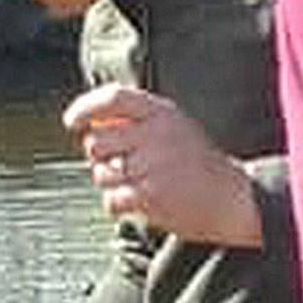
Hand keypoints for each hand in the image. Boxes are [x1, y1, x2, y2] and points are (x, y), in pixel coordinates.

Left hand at [63, 84, 262, 246]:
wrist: (231, 198)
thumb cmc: (195, 163)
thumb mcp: (173, 126)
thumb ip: (136, 121)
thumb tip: (89, 122)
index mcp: (162, 112)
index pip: (113, 98)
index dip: (85, 108)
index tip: (71, 121)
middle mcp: (157, 134)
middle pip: (96, 143)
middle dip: (99, 157)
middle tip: (122, 163)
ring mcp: (153, 166)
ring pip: (101, 174)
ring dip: (111, 182)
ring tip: (140, 182)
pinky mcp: (151, 196)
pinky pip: (111, 200)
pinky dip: (119, 204)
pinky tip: (141, 201)